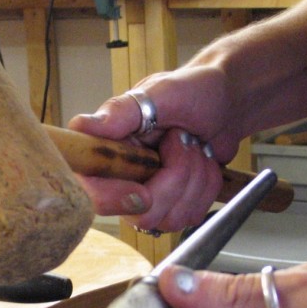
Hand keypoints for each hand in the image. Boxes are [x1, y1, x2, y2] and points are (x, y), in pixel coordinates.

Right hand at [68, 65, 245, 231]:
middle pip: (141, 214)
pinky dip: (207, 185)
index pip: (91, 193)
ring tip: (195, 145)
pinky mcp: (175, 205)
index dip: (115, 199)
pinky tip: (203, 160)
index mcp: (107, 150)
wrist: (225, 100)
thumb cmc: (192, 90)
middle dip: (176, 177)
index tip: (144, 190)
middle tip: (182, 139)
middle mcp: (122, 178)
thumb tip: (81, 126)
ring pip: (172, 218)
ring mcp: (149, 196)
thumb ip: (120, 112)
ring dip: (196, 178)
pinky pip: (192, 215)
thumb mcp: (159, 93)